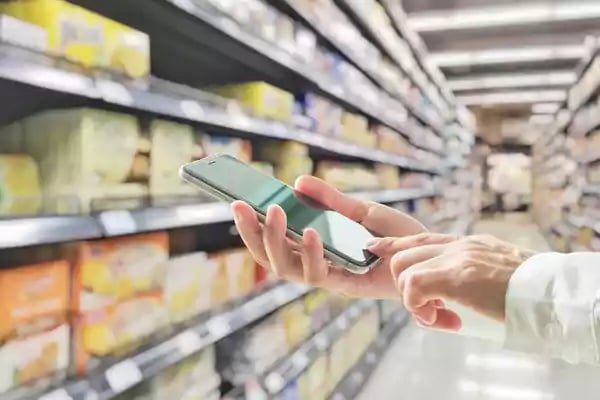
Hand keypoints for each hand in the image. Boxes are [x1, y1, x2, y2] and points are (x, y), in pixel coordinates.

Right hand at [231, 175, 425, 297]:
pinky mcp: (348, 285)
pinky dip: (311, 253)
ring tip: (272, 212)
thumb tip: (298, 182)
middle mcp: (318, 265)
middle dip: (252, 234)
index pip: (276, 241)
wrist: (433, 255)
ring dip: (274, 241)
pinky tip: (311, 231)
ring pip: (287, 269)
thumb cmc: (398, 235)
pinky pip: (320, 274)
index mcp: (316, 248)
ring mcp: (331, 277)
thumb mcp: (361, 209)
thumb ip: (330, 199)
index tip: (237, 201)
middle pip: (272, 258)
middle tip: (239, 206)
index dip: (253, 226)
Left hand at [368, 233, 534, 330]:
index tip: (373, 246)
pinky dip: (421, 310)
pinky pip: (414, 288)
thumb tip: (454, 287)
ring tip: (442, 317)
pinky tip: (445, 321)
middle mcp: (457, 246)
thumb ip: (470, 270)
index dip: (393, 243)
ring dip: (415, 303)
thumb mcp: (494, 270)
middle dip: (407, 287)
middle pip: (404, 256)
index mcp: (466, 244)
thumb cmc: (526, 288)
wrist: (548, 292)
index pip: (421, 238)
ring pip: (405, 273)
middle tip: (432, 309)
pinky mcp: (455, 276)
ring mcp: (455, 258)